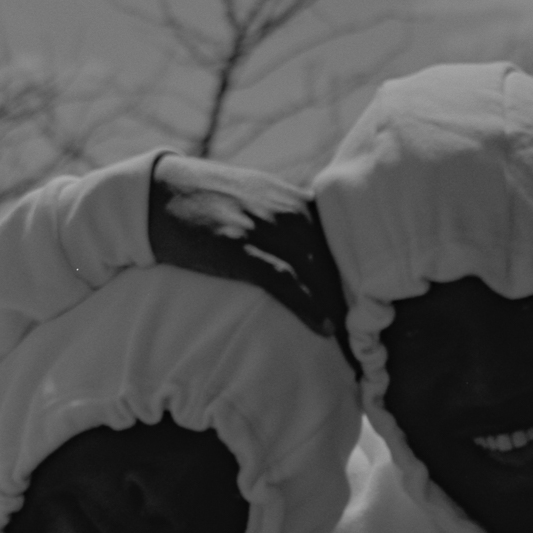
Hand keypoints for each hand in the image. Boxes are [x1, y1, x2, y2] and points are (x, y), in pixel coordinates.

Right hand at [148, 155, 353, 371]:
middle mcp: (286, 208)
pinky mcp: (236, 245)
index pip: (343, 238)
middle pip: (336, 258)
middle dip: (356, 296)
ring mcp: (261, 225)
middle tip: (371, 334)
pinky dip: (306, 303)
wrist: (155, 192)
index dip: (361, 273)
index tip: (377, 306)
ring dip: (339, 306)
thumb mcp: (257, 200)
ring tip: (354, 340)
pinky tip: (323, 327)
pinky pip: (282, 279)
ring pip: (316, 269)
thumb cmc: (205, 202)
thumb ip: (289, 220)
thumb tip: (315, 253)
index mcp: (294, 199)